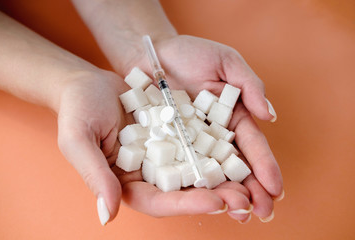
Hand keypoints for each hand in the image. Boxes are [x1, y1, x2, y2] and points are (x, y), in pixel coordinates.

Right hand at [57, 70, 252, 224]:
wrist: (88, 83)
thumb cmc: (77, 111)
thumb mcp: (79, 141)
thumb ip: (95, 176)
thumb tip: (108, 216)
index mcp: (127, 183)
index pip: (159, 201)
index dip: (187, 205)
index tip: (216, 202)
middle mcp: (150, 173)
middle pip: (186, 192)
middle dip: (217, 197)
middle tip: (247, 201)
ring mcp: (165, 153)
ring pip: (198, 170)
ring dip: (226, 178)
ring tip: (253, 183)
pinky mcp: (176, 133)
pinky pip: (200, 143)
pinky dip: (219, 150)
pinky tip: (241, 151)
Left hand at [119, 35, 283, 220]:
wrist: (152, 54)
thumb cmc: (190, 53)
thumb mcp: (226, 62)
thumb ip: (250, 86)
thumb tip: (270, 117)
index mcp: (232, 117)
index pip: (252, 146)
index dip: (265, 167)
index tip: (276, 190)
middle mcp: (214, 135)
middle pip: (234, 166)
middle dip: (250, 189)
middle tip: (260, 212)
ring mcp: (190, 142)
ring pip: (210, 171)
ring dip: (224, 193)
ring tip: (237, 212)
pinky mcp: (167, 144)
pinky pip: (180, 165)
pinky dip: (191, 183)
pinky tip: (202, 200)